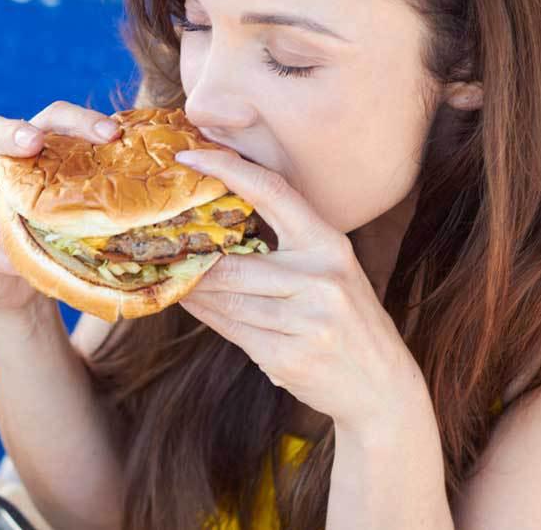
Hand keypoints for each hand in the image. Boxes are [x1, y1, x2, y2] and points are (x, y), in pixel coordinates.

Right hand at [0, 101, 120, 313]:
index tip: (110, 133)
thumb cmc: (60, 239)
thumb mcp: (82, 214)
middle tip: (32, 142)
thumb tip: (178, 183)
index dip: (75, 120)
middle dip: (9, 133)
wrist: (20, 288)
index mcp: (27, 153)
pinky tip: (17, 264)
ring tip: (33, 231)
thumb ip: (107, 194)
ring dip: (1, 212)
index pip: (47, 120)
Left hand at [174, 149, 422, 431]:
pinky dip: (207, 316)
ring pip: (226, 300)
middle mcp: (321, 279)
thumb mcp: (330, 271)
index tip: (189, 155)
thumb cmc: (347, 320)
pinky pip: (232, 331)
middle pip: (233, 263)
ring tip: (171, 277)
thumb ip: (286, 247)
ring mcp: (307, 321)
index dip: (227, 169)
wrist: (381, 387)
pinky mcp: (289, 357)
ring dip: (193, 291)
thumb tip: (215, 226)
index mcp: (330, 245)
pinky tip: (192, 304)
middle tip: (159, 245)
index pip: (273, 192)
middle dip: (193, 260)